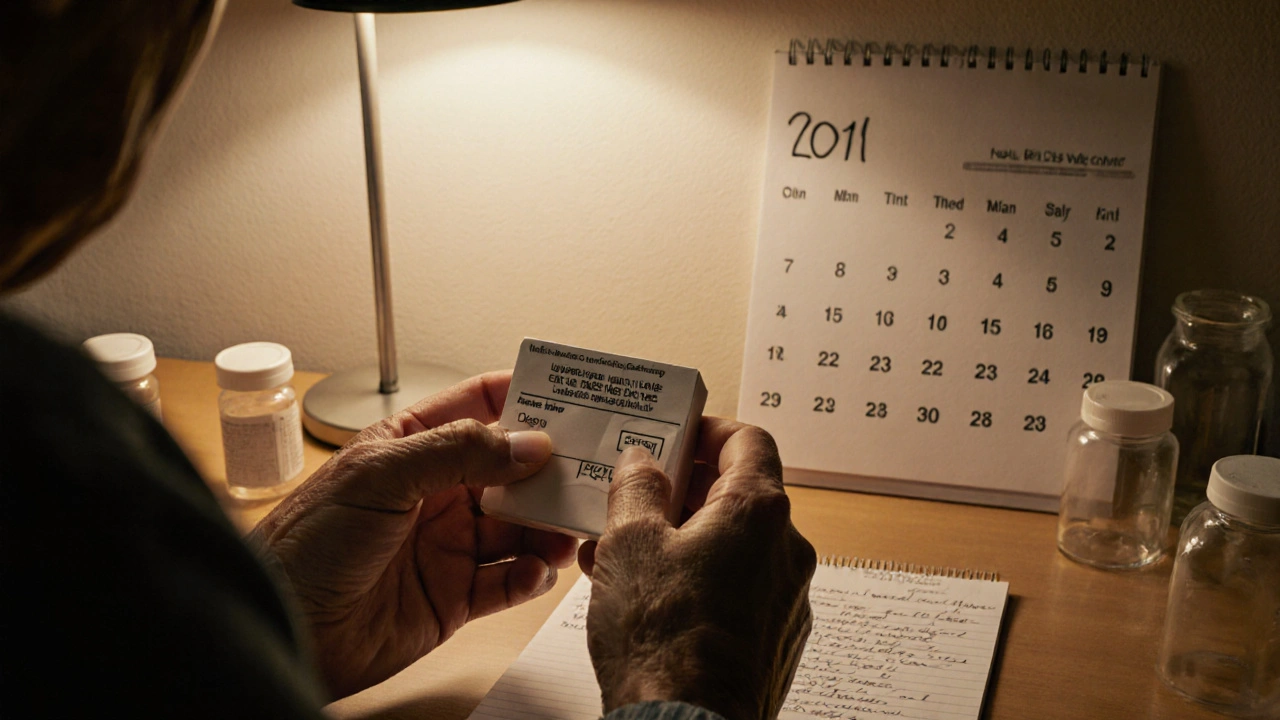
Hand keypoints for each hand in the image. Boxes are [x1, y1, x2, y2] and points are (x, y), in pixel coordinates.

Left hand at [250, 371, 577, 698]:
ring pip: (519, 528)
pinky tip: (536, 570)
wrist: (286, 627)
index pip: (478, 406)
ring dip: (548, 526)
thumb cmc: (306, 544)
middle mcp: (434, 493)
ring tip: (569, 527)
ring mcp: (446, 544)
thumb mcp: (380, 476)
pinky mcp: (453, 597)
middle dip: (550, 469)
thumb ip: (457, 452)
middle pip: (511, 469)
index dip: (523, 397)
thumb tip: (526, 442)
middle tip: (590, 469)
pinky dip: (530, 576)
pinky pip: (508, 582)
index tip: (569, 396)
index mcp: (411, 448)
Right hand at [579, 418, 815, 719]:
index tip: (676, 434)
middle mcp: (786, 551)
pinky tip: (646, 596)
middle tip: (635, 494)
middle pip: (738, 495)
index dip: (708, 429)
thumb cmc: (664, 640)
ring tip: (621, 552)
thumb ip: (638, 488)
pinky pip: (736, 589)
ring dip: (681, 539)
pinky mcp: (774, 639)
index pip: (749, 440)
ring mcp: (786, 599)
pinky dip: (696, 579)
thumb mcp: (629, 543)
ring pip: (732, 547)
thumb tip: (644, 463)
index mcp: (759, 512)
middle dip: (681, 491)